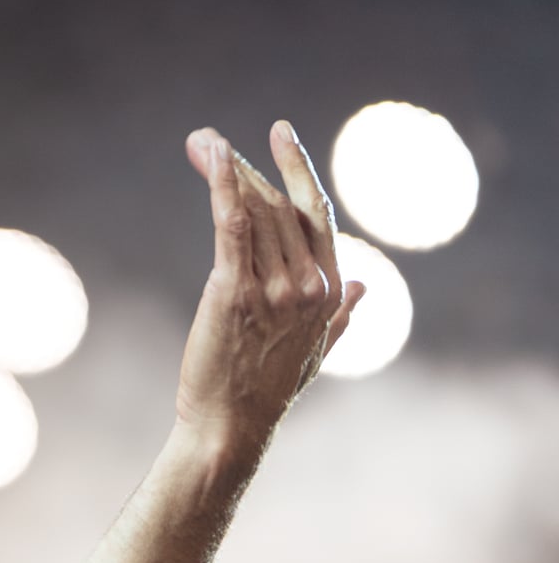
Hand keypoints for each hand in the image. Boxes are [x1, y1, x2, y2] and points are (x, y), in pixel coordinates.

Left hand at [174, 121, 364, 457]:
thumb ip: (341, 316)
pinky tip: (210, 156)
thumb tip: (362, 288)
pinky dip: (221, 185)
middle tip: (207, 137)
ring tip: (198, 141)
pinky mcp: (234, 291)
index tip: (279, 135)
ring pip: (254, 209)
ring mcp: (274, 287)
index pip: (314, 214)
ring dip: (224, 169)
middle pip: (278, 204)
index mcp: (328, 291)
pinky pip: (231, 225)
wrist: (230, 427)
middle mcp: (307, 284)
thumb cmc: (266, 392)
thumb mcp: (315, 352)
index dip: (297, 170)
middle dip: (245, 163)